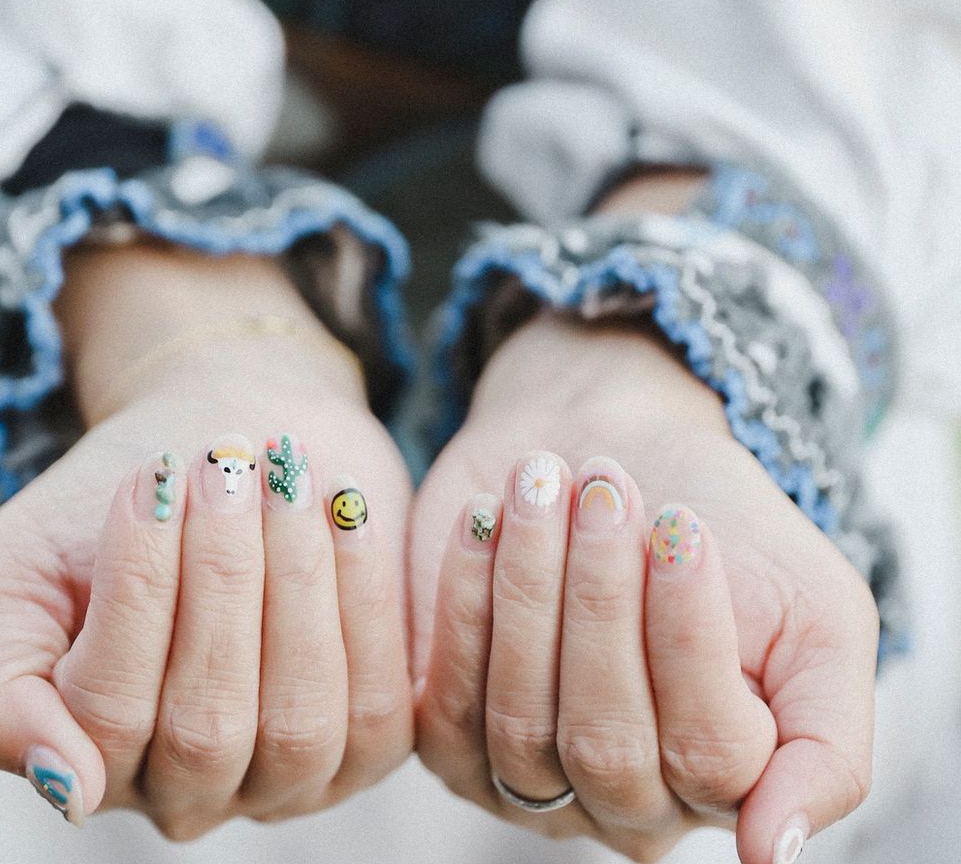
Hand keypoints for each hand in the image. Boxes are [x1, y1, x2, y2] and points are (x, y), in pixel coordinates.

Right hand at [0, 246, 413, 836]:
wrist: (232, 441)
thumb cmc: (123, 497)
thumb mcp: (13, 570)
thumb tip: (64, 786)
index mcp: (85, 757)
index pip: (107, 711)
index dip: (137, 589)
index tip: (153, 477)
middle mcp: (184, 791)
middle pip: (206, 727)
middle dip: (221, 579)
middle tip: (225, 465)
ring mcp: (283, 780)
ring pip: (299, 724)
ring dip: (296, 583)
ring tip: (284, 477)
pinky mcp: (370, 742)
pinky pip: (380, 704)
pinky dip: (365, 598)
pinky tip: (346, 511)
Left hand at [410, 313, 877, 863]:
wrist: (610, 448)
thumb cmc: (720, 523)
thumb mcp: (817, 616)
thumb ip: (825, 744)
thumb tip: (775, 853)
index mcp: (726, 785)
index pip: (707, 752)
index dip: (688, 634)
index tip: (681, 523)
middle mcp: (626, 803)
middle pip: (605, 741)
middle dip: (600, 600)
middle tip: (603, 488)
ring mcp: (530, 780)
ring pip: (522, 721)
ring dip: (528, 587)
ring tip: (542, 481)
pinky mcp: (450, 733)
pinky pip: (446, 701)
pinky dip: (464, 600)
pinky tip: (484, 517)